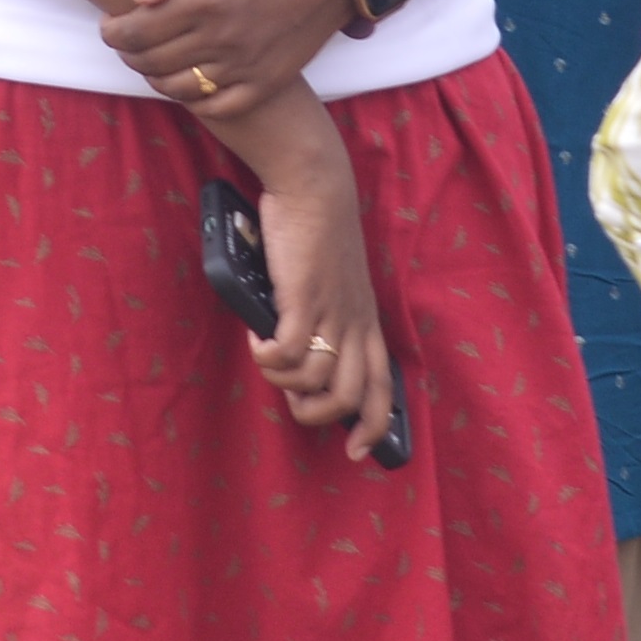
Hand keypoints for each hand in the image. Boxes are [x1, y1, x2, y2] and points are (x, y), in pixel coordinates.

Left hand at [103, 0, 352, 104]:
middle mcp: (221, 39)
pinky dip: (192, 99)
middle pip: (150, 62)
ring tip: (154, 59)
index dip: (112, 32)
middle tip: (127, 41)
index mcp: (204, 1)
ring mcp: (244, 67)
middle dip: (128, 53)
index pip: (136, 32)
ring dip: (154, 77)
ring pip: (177, 89)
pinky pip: (216, 107)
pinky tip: (187, 81)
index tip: (110, 24)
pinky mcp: (265, 84)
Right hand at [222, 91, 396, 459]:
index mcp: (366, 322)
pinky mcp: (304, 300)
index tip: (356, 452)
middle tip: (292, 400)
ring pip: (316, 382)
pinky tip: (257, 340)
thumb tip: (298, 346)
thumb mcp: (333, 281)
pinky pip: (287, 353)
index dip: (373, 426)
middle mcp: (355, 324)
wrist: (316, 189)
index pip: (383, 387)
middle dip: (318, 414)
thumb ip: (324, 312)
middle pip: (350, 397)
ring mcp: (331, 313)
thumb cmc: (317, 231)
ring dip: (282, 381)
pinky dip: (268, 357)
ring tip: (266, 359)